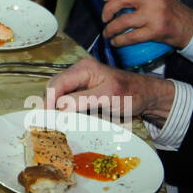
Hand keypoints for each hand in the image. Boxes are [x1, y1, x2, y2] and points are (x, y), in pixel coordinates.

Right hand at [45, 58, 175, 125]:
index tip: (46, 118)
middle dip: (51, 104)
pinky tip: (66, 120)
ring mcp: (80, 82)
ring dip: (58, 108)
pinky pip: (68, 100)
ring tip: (56, 123)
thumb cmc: (131, 94)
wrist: (146, 97)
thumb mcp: (107, 97)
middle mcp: (78, 73)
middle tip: (50, 123)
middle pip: (55, 88)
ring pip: (60, 95)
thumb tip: (59, 107)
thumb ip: (82, 100)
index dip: (49, 100)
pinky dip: (65, 110)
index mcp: (83, 68)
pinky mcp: (83, 92)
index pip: (57, 84)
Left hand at [101, 0, 192, 49]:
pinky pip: (131, 36)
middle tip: (104, 17)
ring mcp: (154, 15)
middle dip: (108, 9)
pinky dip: (119, 40)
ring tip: (107, 32)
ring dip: (111, 28)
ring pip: (123, 21)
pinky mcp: (155, 31)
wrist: (189, 27)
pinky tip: (116, 41)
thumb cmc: (169, 10)